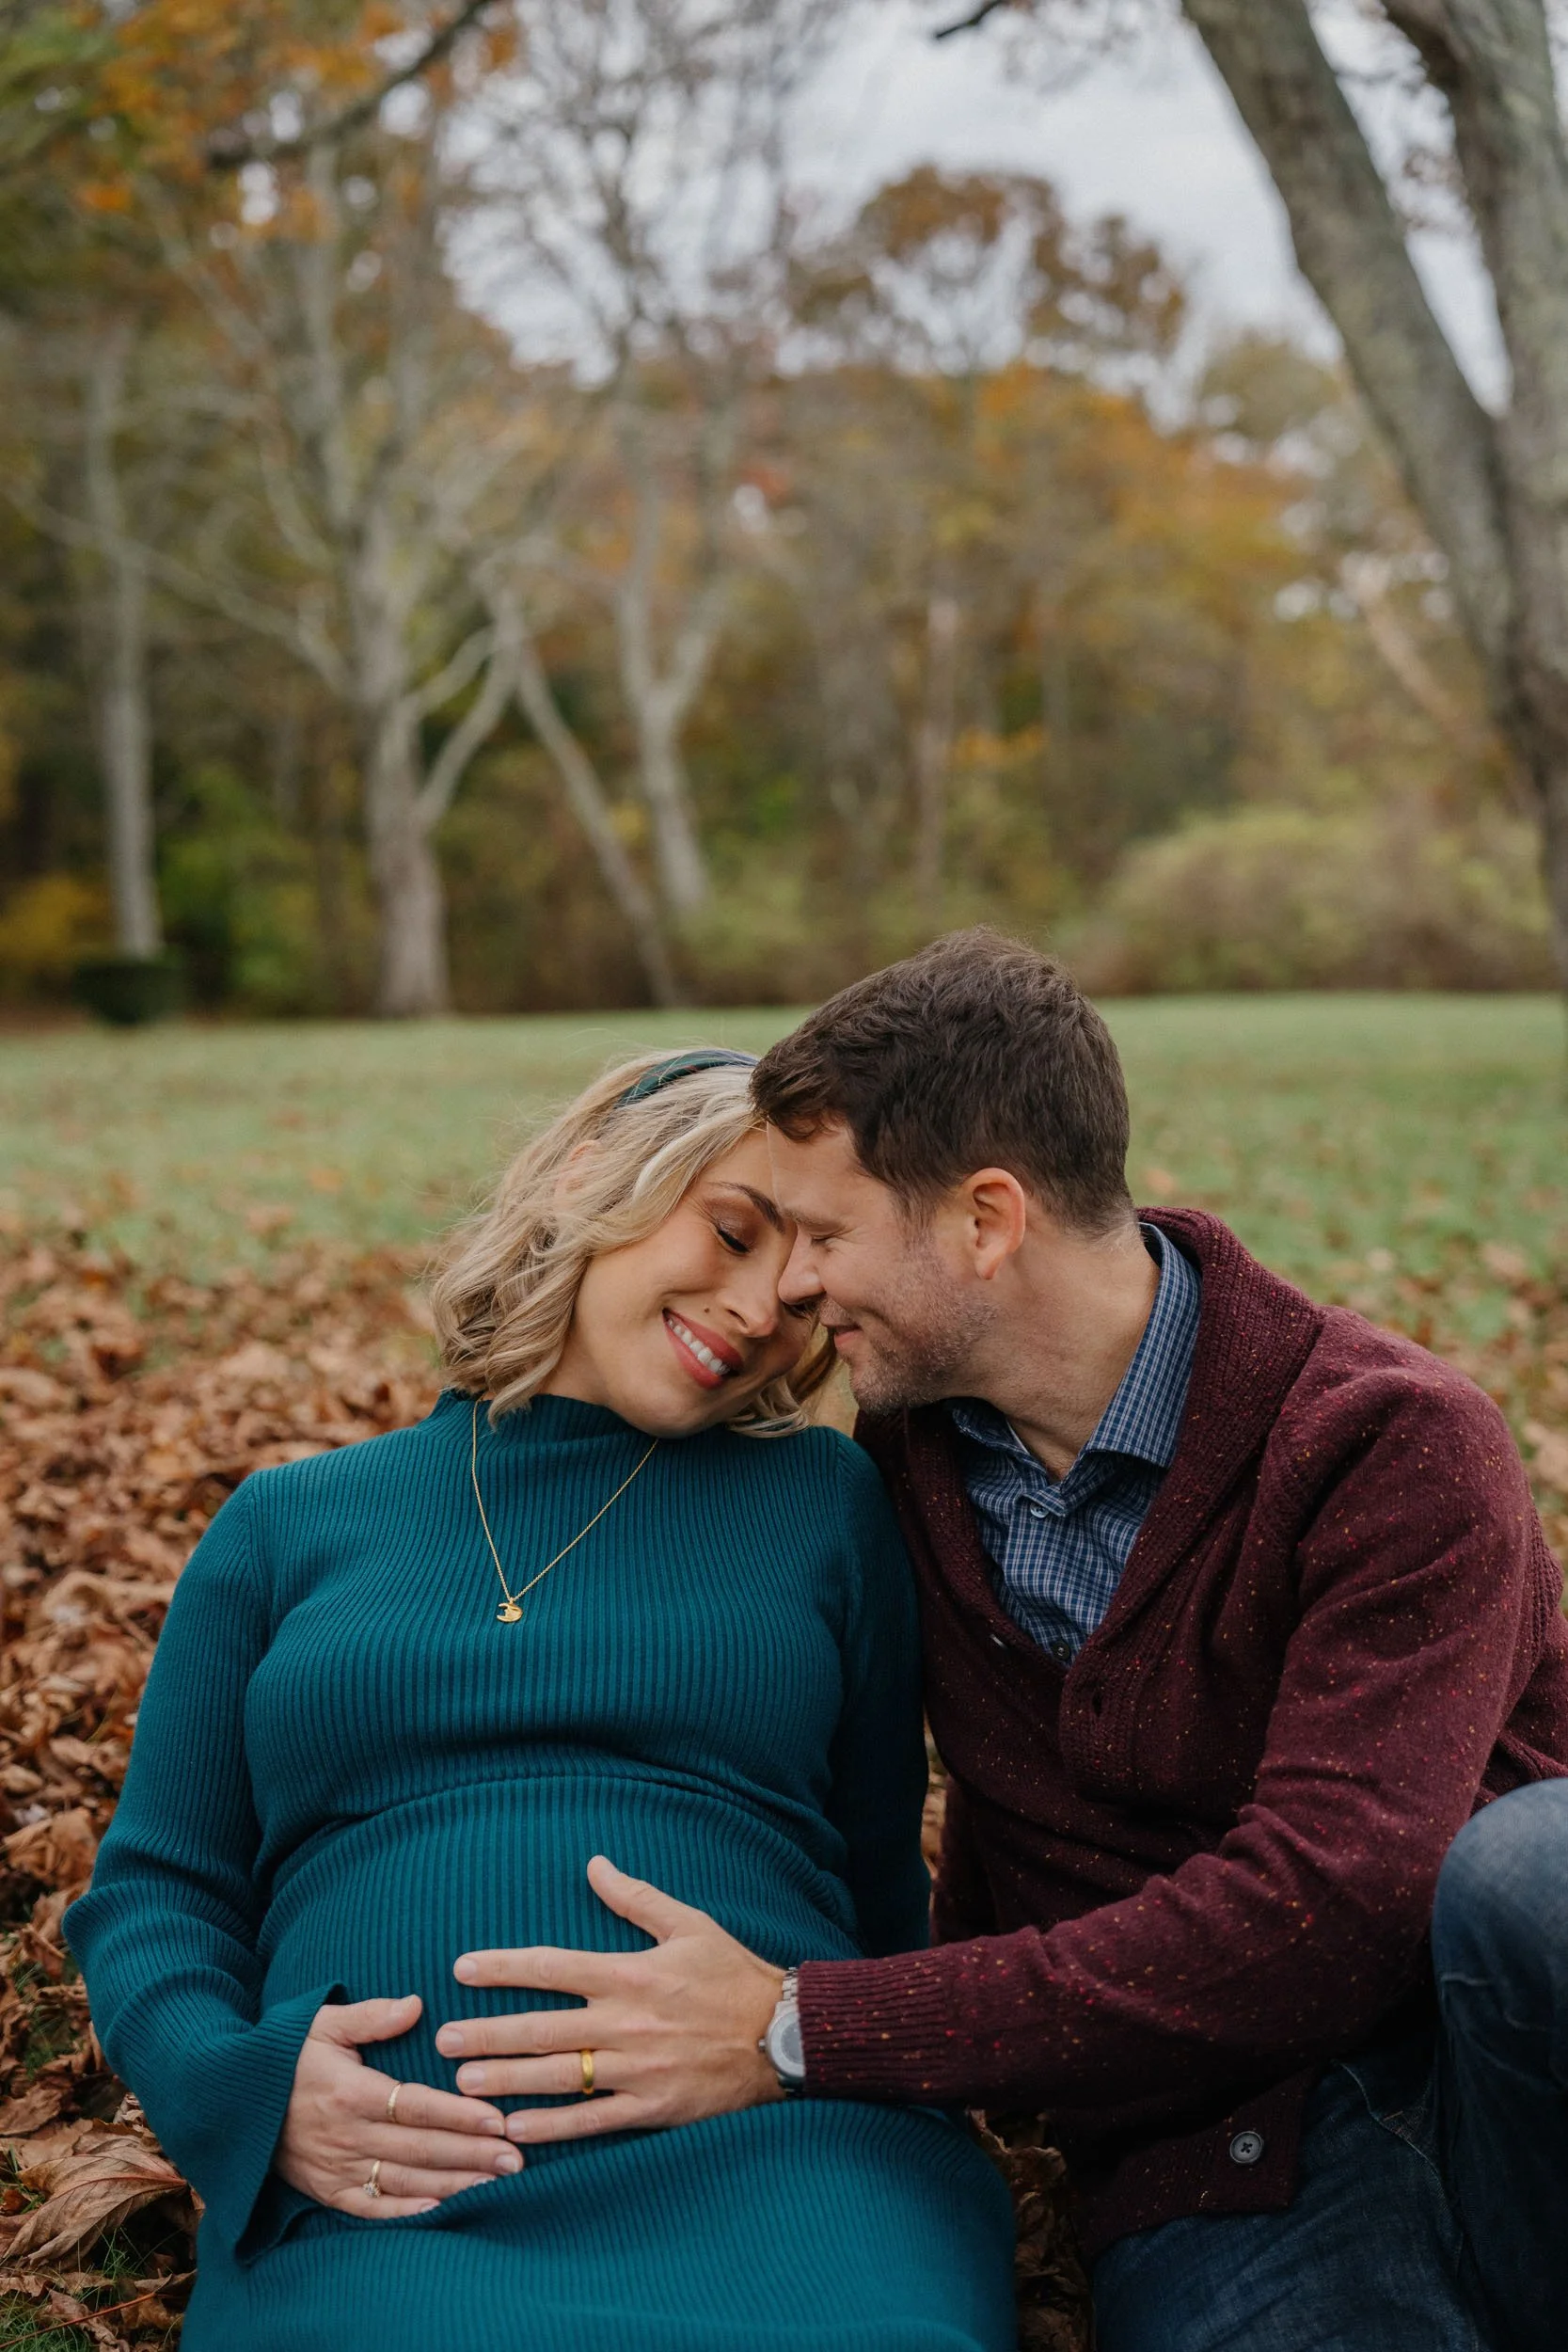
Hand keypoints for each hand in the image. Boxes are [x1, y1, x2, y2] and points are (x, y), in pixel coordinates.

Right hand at [276, 1994, 524, 2217]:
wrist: (232, 2100)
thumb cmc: (286, 2054)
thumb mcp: (322, 2023)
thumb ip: (371, 2015)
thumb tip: (416, 2003)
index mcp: (349, 2092)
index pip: (416, 2106)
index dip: (459, 2114)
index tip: (498, 2119)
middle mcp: (346, 2136)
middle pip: (420, 2149)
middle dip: (472, 2155)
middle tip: (517, 2158)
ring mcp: (336, 2169)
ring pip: (405, 2181)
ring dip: (454, 2184)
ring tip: (498, 2184)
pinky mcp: (327, 2191)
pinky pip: (372, 2209)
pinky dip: (407, 2213)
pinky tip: (442, 2212)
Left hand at [437, 1857, 784, 2145]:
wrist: (784, 2035)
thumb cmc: (733, 1976)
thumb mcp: (689, 1924)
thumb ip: (636, 1898)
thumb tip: (594, 1864)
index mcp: (631, 1973)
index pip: (553, 1966)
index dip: (504, 1967)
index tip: (462, 1969)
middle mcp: (627, 2021)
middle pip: (543, 2028)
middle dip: (488, 2034)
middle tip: (444, 2040)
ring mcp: (639, 2068)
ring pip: (559, 2076)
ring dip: (508, 2080)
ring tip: (463, 2086)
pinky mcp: (653, 2107)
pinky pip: (594, 2120)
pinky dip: (553, 2128)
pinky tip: (517, 2130)